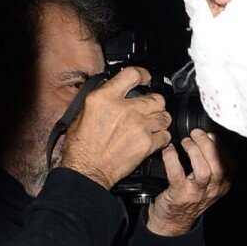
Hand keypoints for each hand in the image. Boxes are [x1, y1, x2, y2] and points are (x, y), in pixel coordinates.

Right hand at [59, 67, 172, 189]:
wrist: (87, 170)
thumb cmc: (81, 147)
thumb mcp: (81, 114)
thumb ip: (101, 100)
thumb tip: (112, 92)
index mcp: (105, 98)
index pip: (132, 74)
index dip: (144, 75)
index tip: (147, 79)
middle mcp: (124, 109)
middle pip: (155, 98)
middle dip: (156, 103)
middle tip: (151, 108)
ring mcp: (138, 126)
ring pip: (164, 116)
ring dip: (160, 120)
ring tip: (153, 124)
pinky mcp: (147, 143)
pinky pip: (165, 136)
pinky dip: (162, 137)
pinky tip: (154, 139)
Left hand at [147, 128, 234, 236]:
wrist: (173, 221)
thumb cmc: (190, 196)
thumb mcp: (210, 183)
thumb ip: (214, 164)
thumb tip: (209, 137)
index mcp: (224, 185)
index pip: (231, 164)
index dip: (221, 146)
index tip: (211, 135)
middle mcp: (213, 190)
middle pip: (218, 165)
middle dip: (208, 144)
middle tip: (196, 133)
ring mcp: (197, 194)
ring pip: (203, 170)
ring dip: (194, 151)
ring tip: (185, 142)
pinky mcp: (179, 195)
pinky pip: (177, 173)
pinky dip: (172, 158)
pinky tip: (169, 150)